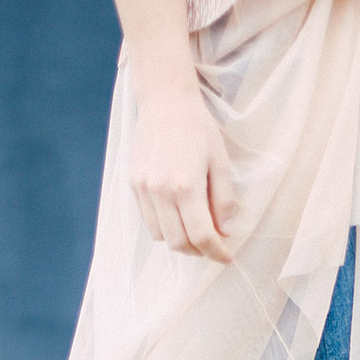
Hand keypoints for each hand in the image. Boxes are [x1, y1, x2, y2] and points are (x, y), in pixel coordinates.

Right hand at [129, 87, 237, 261]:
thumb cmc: (197, 128)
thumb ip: (224, 200)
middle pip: (178, 243)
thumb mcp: (219, 161)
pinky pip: (147, 219)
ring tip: (194, 230)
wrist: (164, 102)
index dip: (216, 252)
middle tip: (212, 246)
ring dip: (179, 240)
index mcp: (186, 186)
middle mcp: (160, 192)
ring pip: (160, 235)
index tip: (225, 257)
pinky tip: (177, 214)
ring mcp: (143, 189)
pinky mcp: (133, 184)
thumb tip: (226, 231)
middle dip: (197, 251)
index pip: (201, 235)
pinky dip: (163, 226)